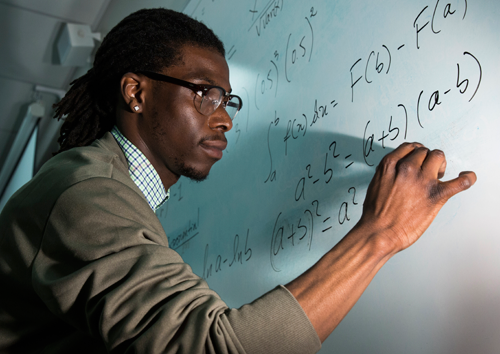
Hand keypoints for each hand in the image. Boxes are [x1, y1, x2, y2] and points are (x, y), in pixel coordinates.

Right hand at [359, 142, 475, 253]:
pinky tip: (468, 176)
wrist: (379, 232)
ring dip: (440, 164)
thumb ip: (389, 172)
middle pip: (425, 151)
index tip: (418, 159)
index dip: (415, 152)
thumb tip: (401, 169)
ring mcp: (423, 181)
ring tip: (439, 175)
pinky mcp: (436, 195)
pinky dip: (468, 178)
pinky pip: (460, 182)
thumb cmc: (375, 213)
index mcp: (390, 165)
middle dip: (426, 159)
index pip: (409, 147)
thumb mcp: (376, 183)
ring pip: (438, 156)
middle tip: (426, 172)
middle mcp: (407, 168)